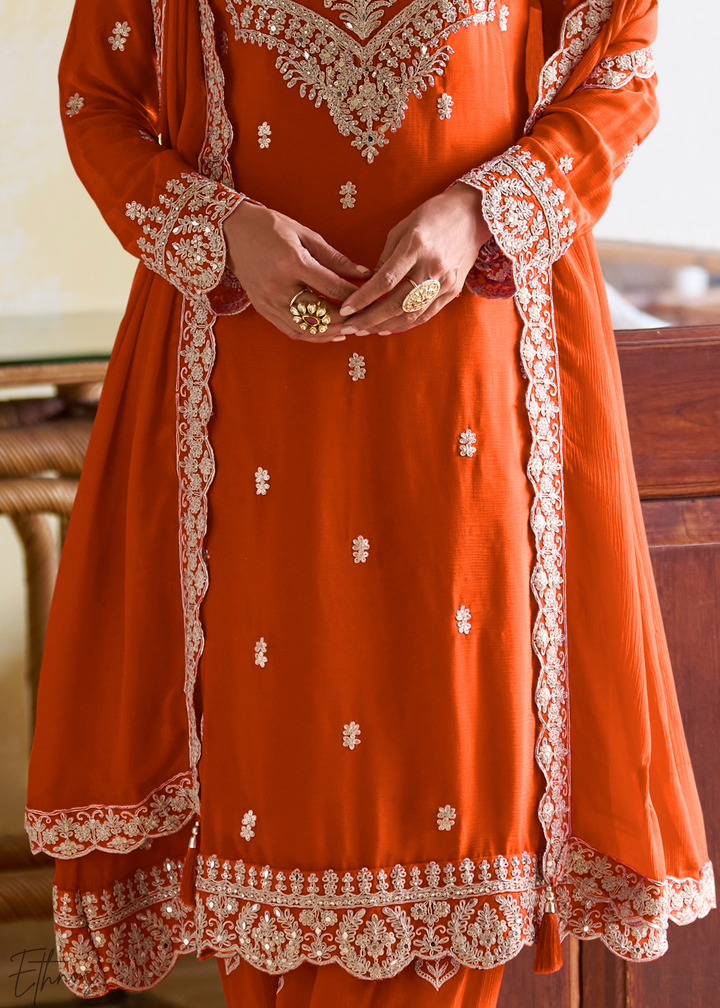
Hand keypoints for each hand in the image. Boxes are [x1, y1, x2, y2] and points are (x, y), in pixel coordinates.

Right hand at [223, 202, 369, 341]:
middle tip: (365, 318)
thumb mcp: (305, 234)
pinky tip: (330, 334)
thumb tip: (364, 274)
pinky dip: (313, 336)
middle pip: (321, 313)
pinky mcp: (262, 309)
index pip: (332, 288)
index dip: (354, 296)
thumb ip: (335, 258)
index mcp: (292, 262)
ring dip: (332, 332)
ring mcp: (269, 301)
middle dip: (346, 318)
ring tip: (351, 329)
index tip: (370, 297)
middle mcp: (279, 286)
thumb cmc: (270, 228)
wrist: (231, 233)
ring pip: (307, 328)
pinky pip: (292, 331)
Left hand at [337, 182, 490, 334]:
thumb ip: (386, 259)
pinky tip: (388, 328)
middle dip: (369, 320)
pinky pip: (426, 314)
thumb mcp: (402, 229)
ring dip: (385, 326)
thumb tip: (369, 285)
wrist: (473, 215)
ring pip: (411, 315)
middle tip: (349, 328)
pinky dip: (405, 324)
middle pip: (396, 304)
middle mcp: (431, 267)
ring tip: (365, 330)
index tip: (345, 310)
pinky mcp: (453, 290)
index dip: (363, 299)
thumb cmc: (433, 216)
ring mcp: (444, 282)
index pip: (384, 281)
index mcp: (415, 246)